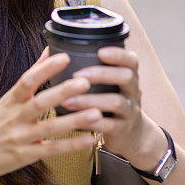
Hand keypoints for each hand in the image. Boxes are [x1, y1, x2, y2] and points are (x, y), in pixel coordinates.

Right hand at [0, 46, 98, 182]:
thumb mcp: (7, 99)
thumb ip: (31, 75)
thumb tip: (48, 50)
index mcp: (11, 100)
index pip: (27, 80)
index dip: (45, 68)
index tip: (64, 57)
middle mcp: (15, 117)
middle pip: (40, 103)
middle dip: (63, 92)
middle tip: (85, 82)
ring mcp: (21, 137)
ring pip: (49, 128)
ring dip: (74, 120)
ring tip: (96, 113)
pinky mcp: (26, 155)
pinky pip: (52, 150)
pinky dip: (71, 145)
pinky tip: (89, 139)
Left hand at [59, 45, 157, 164]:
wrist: (132, 135)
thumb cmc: (110, 101)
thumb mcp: (109, 84)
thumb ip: (90, 68)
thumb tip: (51, 50)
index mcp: (129, 76)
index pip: (131, 60)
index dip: (118, 54)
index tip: (99, 52)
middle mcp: (133, 91)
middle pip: (126, 77)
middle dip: (102, 74)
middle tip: (78, 75)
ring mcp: (130, 111)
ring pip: (117, 102)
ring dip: (91, 100)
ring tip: (68, 101)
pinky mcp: (123, 129)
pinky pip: (110, 125)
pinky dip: (93, 122)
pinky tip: (76, 120)